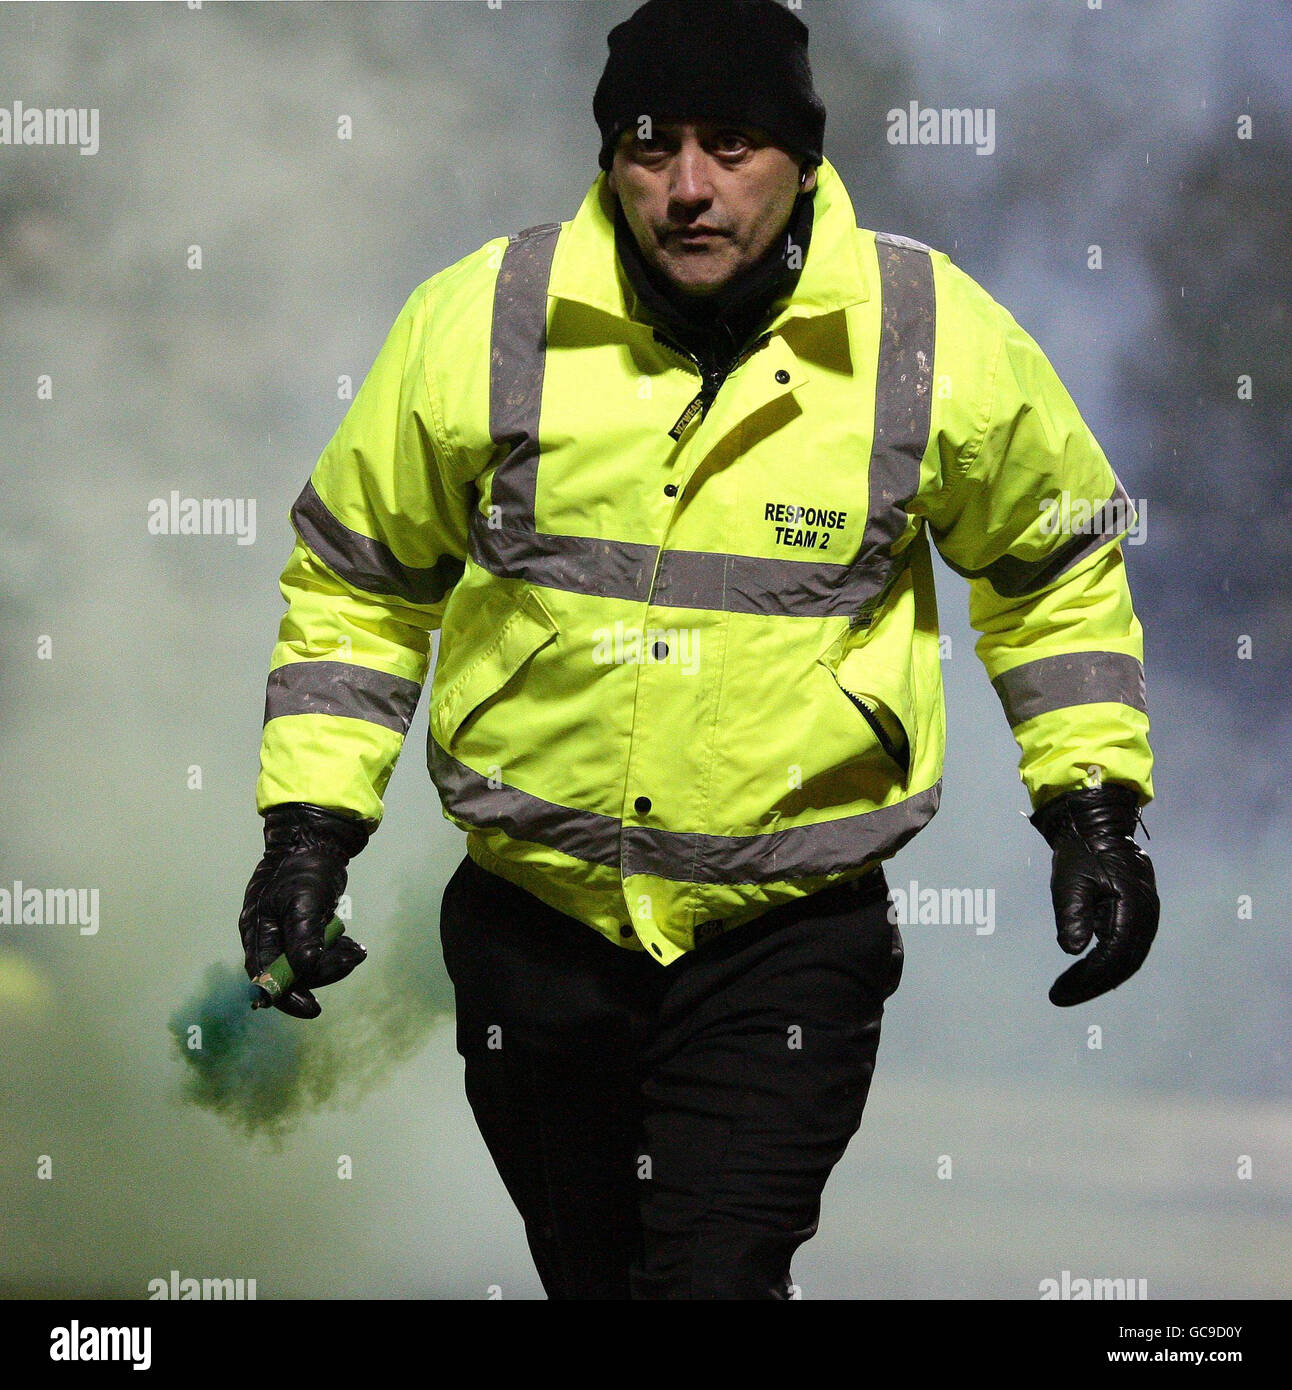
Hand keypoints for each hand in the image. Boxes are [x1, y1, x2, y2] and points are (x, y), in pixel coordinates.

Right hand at [238, 802, 370, 1017]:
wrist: (315, 841)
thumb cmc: (304, 867)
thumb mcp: (304, 899)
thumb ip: (303, 935)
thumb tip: (304, 969)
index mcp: (257, 929)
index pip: (264, 975)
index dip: (286, 996)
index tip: (312, 1009)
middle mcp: (267, 936)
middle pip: (291, 973)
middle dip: (322, 972)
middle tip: (352, 959)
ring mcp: (286, 933)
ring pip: (308, 965)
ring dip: (333, 963)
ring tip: (356, 951)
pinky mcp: (304, 930)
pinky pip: (318, 953)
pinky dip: (336, 953)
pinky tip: (354, 946)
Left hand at [1030, 784, 1158, 1007]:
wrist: (1098, 825)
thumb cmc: (1082, 851)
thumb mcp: (1070, 881)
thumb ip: (1072, 914)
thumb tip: (1072, 951)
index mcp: (1133, 907)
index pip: (1113, 957)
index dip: (1088, 979)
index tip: (1059, 993)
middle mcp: (1146, 915)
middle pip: (1124, 963)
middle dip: (1093, 983)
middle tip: (1061, 996)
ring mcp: (1146, 914)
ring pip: (1128, 957)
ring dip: (1100, 976)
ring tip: (1070, 988)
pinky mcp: (1138, 913)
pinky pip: (1126, 946)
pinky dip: (1107, 962)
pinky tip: (1085, 971)